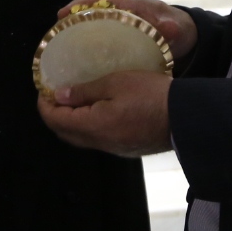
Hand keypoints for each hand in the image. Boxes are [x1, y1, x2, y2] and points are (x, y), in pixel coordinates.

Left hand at [38, 70, 173, 155]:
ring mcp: (113, 148)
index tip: (44, 89)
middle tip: (55, 94)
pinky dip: (88, 125)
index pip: (55, 120)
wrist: (187, 118)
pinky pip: (98, 139)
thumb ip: (85, 91)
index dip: (44, 105)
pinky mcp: (126, 148)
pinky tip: (96, 110)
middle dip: (54, 114)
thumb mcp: (116, 82)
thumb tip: (59, 96)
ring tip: (74, 99)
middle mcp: (100, 142)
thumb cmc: (151, 95)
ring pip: (81, 138)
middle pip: (65, 133)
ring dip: (72, 121)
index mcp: (93, 126)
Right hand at [56, 0, 197, 61]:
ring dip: (78, 30)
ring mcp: (121, 25)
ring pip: (94, 23)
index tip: (63, 12)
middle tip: (55, 32)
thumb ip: (172, 28)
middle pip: (92, 10)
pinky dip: (89, 43)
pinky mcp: (122, 37)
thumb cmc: (181, 30)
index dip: (81, 4)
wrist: (188, 37)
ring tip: (60, 46)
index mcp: (133, 6)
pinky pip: (101, 36)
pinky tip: (79, 59)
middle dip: (72, 17)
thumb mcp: (178, 29)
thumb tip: (170, 28)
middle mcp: (123, 12)